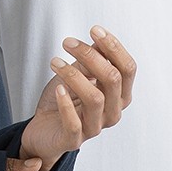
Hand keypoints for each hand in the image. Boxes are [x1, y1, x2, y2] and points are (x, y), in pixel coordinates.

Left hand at [19, 26, 135, 170]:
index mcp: (119, 95)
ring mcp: (95, 127)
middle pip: (112, 79)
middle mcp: (113, 112)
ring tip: (55, 62)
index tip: (94, 30)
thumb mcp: (79, 74)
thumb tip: (99, 39)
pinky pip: (74, 123)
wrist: (43, 130)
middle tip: (68, 42)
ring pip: (95, 98)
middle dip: (91, 56)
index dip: (114, 47)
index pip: (127, 68)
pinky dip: (65, 103)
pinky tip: (58, 88)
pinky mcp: (74, 140)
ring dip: (73, 75)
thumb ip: (92, 60)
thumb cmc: (65, 100)